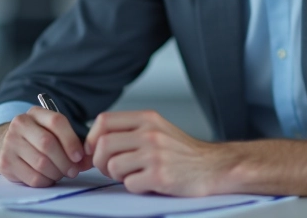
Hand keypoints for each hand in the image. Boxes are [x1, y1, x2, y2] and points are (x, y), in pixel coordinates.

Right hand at [0, 106, 90, 186]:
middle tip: (73, 171)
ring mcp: (10, 143)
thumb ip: (72, 143)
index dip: (71, 140)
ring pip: (41, 163)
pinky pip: (33, 178)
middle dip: (65, 161)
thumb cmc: (37, 139)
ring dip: (56, 173)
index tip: (79, 156)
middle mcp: (20, 124)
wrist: (7, 145)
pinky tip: (48, 177)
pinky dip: (46, 181)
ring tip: (60, 173)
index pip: (56, 121)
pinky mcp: (6, 162)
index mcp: (35, 113)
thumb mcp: (53, 133)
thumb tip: (88, 160)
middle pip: (48, 144)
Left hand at [84, 110, 233, 195]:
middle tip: (110, 168)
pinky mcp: (160, 176)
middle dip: (100, 161)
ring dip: (117, 176)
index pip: (104, 120)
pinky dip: (134, 187)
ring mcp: (155, 154)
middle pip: (103, 144)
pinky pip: (129, 184)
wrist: (213, 167)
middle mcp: (150, 133)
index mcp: (147, 119)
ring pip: (113, 166)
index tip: (95, 150)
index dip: (92, 137)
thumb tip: (96, 140)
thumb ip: (131, 130)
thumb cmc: (183, 152)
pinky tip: (147, 183)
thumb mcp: (158, 129)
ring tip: (132, 175)